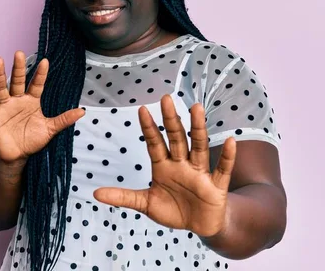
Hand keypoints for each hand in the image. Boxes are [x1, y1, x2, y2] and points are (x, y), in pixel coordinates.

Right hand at [0, 51, 84, 163]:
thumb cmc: (32, 140)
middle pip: (18, 80)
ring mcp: (3, 106)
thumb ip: (63, 120)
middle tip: (18, 53)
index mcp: (31, 101)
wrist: (17, 156)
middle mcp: (17, 100)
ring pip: (1, 87)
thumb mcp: (50, 129)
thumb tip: (82, 112)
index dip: (41, 74)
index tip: (46, 61)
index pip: (37, 84)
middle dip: (19, 68)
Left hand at [93, 94, 236, 237]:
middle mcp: (182, 164)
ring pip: (198, 147)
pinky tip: (229, 140)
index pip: (155, 143)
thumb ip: (124, 197)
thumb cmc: (174, 209)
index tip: (141, 109)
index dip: (148, 128)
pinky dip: (226, 156)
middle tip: (166, 98)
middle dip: (171, 120)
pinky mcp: (216, 186)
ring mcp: (200, 173)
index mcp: (164, 166)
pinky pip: (222, 169)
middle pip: (176, 138)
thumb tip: (95, 194)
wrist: (200, 226)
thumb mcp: (146, 204)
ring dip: (198, 128)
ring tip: (196, 108)